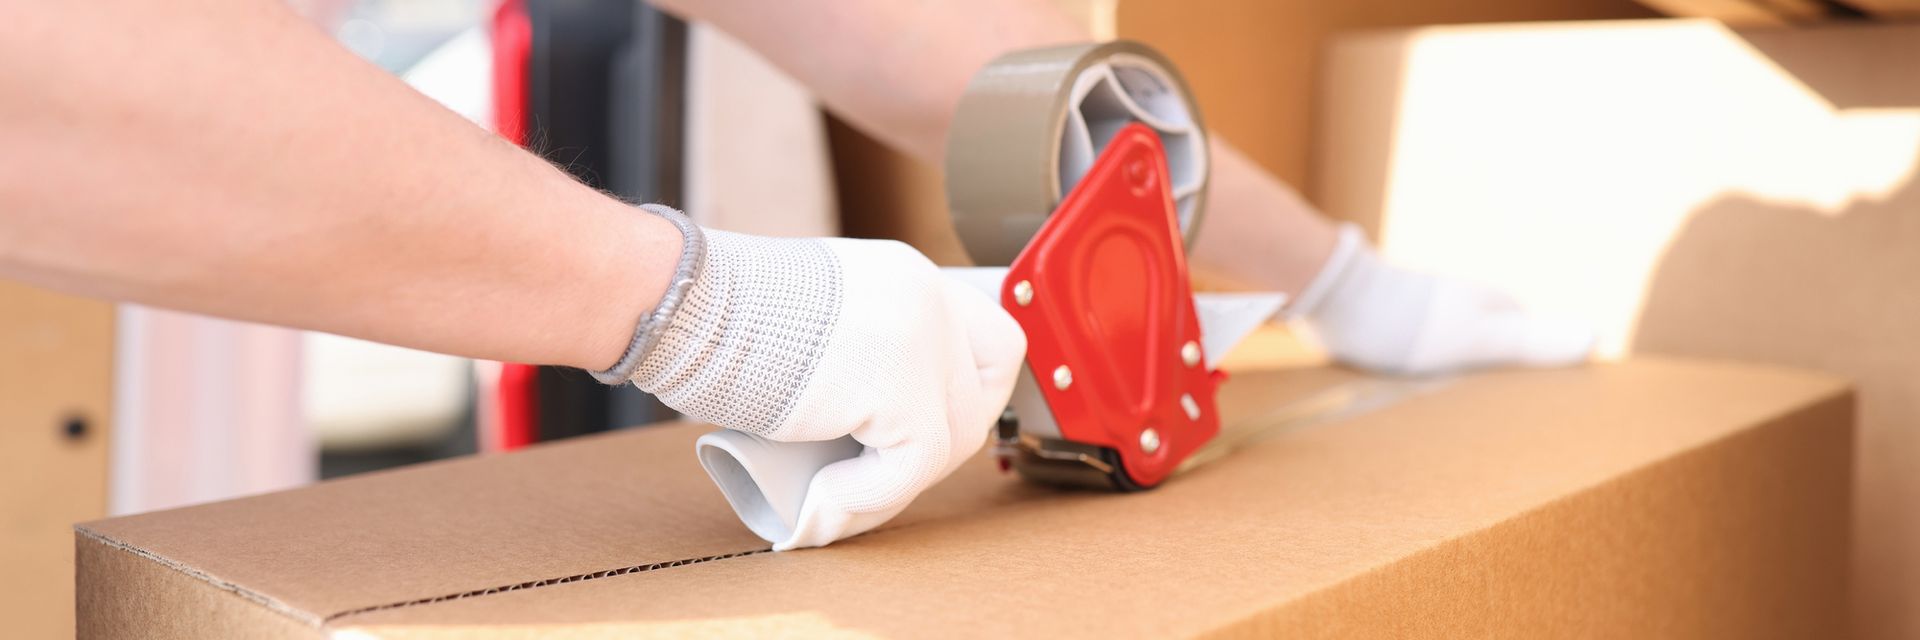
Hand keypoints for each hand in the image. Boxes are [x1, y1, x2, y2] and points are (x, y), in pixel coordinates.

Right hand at [625, 224, 1025, 548]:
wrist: (686, 303)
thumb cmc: (718, 317)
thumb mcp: (815, 320)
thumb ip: (860, 351)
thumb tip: (877, 428)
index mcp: (909, 276)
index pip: (993, 339)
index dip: (972, 394)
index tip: (925, 433)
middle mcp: (928, 297)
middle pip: (981, 395)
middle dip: (930, 450)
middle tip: (865, 477)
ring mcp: (922, 338)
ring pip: (948, 439)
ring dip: (892, 485)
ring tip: (831, 500)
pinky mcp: (901, 385)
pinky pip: (911, 466)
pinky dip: (867, 499)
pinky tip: (821, 504)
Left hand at [1291, 225, 1594, 375]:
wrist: (1333, 295)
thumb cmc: (1407, 320)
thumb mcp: (1476, 338)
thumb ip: (1528, 342)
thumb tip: (1593, 336)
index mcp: (1479, 301)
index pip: (1516, 323)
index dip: (1527, 346)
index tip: (1535, 377)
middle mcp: (1450, 295)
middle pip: (1479, 323)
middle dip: (1487, 348)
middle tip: (1491, 385)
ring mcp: (1413, 300)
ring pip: (1441, 328)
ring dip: (1447, 351)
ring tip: (1446, 386)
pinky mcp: (1375, 309)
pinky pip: (1404, 333)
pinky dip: (1411, 352)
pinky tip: (1398, 373)